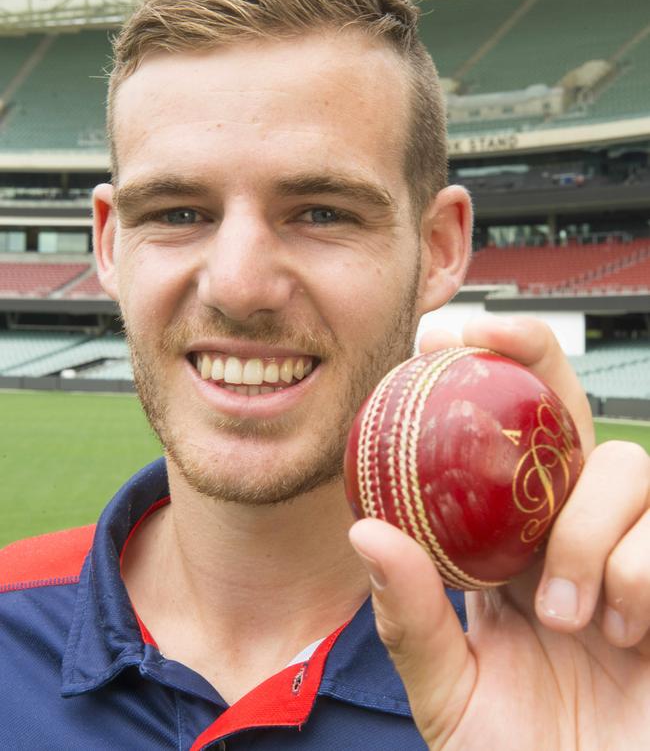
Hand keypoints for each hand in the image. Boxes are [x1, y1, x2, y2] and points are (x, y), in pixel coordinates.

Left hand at [349, 315, 649, 749]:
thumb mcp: (450, 693)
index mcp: (514, 544)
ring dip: (586, 529)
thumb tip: (366, 533)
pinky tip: (622, 634)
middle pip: (568, 410)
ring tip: (563, 615)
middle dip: (536, 356)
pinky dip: (638, 570)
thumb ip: (413, 619)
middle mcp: (574, 530)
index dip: (480, 377)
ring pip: (627, 466)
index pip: (501, 440)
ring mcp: (633, 552)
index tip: (439, 338)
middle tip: (492, 335)